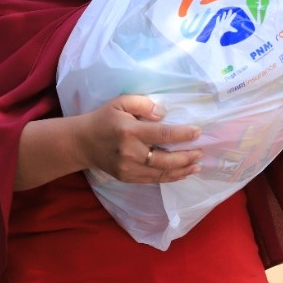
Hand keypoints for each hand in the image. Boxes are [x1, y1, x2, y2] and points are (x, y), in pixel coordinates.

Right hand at [81, 95, 202, 183]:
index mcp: (129, 131)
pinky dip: (169, 177)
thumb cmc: (104, 119)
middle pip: (165, 159)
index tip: (197, 132)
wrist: (82, 142)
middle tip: (200, 152)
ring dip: (182, 170)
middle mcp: (130, 152)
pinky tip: (181, 172)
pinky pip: (153, 179)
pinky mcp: (127, 178)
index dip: (183, 135)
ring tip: (197, 165)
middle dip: (186, 157)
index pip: (162, 135)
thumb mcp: (120, 102)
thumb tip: (163, 114)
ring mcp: (128, 168)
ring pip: (161, 173)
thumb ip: (143, 104)